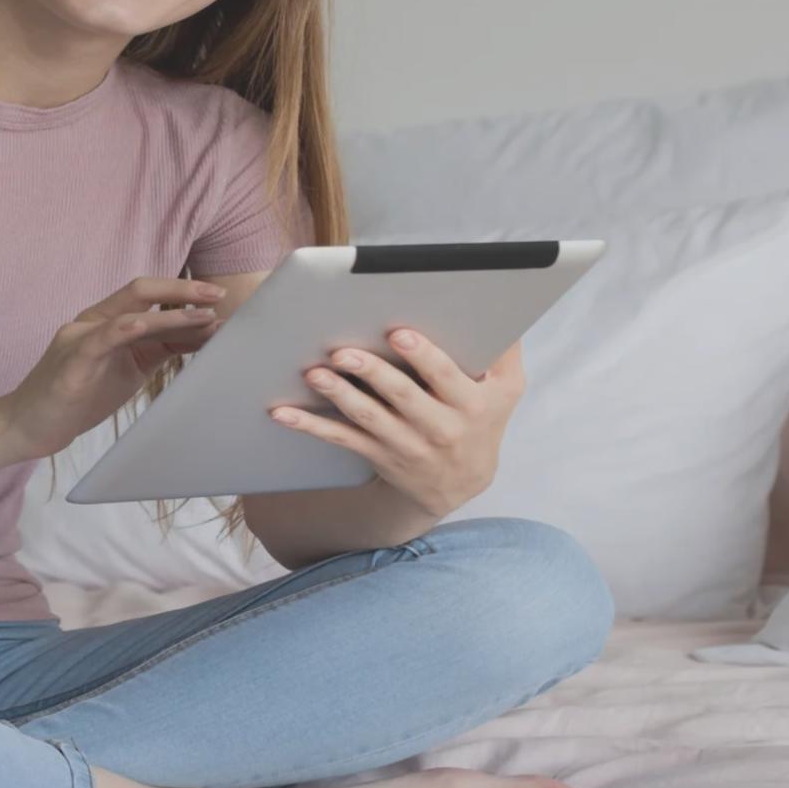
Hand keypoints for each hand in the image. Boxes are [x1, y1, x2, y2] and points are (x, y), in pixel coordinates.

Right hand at [0, 277, 226, 459]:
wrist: (28, 426)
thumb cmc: (78, 398)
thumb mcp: (129, 370)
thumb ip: (158, 349)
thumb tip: (202, 336)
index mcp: (105, 322)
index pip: (148, 297)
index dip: (184, 294)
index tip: (218, 298)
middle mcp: (91, 321)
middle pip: (139, 292)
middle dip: (182, 291)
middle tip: (218, 295)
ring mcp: (78, 339)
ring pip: (127, 315)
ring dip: (169, 315)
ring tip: (204, 317)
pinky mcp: (70, 364)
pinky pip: (99, 340)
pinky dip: (123, 329)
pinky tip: (145, 325)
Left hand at [269, 329, 526, 518]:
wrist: (460, 484)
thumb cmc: (481, 421)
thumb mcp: (506, 390)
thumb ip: (506, 351)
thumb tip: (506, 303)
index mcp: (470, 405)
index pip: (446, 377)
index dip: (423, 356)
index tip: (397, 334)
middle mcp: (439, 427)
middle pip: (401, 396)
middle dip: (371, 372)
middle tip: (342, 351)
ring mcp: (405, 444)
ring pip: (367, 417)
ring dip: (338, 395)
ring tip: (315, 373)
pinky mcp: (377, 454)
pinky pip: (341, 438)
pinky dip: (309, 426)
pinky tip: (282, 412)